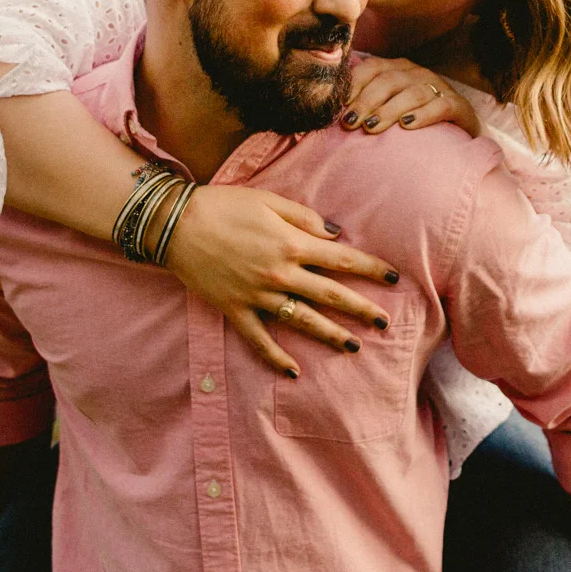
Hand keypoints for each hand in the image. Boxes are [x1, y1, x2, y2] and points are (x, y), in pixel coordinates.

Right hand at [162, 185, 398, 377]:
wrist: (176, 224)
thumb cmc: (224, 205)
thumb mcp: (269, 200)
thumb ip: (305, 218)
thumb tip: (335, 234)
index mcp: (292, 244)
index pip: (342, 259)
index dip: (370, 269)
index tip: (394, 278)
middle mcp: (280, 274)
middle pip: (330, 296)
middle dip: (361, 309)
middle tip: (385, 323)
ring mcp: (258, 296)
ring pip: (303, 321)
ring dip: (331, 336)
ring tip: (354, 347)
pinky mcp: (235, 310)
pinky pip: (260, 340)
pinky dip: (276, 358)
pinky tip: (294, 371)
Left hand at [338, 58, 482, 137]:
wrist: (459, 132)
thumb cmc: (414, 120)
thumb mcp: (388, 107)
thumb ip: (365, 105)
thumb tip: (333, 113)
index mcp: (398, 69)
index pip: (372, 68)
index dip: (354, 85)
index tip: (338, 107)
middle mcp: (418, 73)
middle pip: (389, 81)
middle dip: (366, 101)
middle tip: (351, 123)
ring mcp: (439, 87)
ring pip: (412, 93)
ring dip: (389, 110)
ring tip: (372, 127)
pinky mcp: (457, 105)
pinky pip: (440, 106)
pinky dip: (423, 115)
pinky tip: (407, 126)